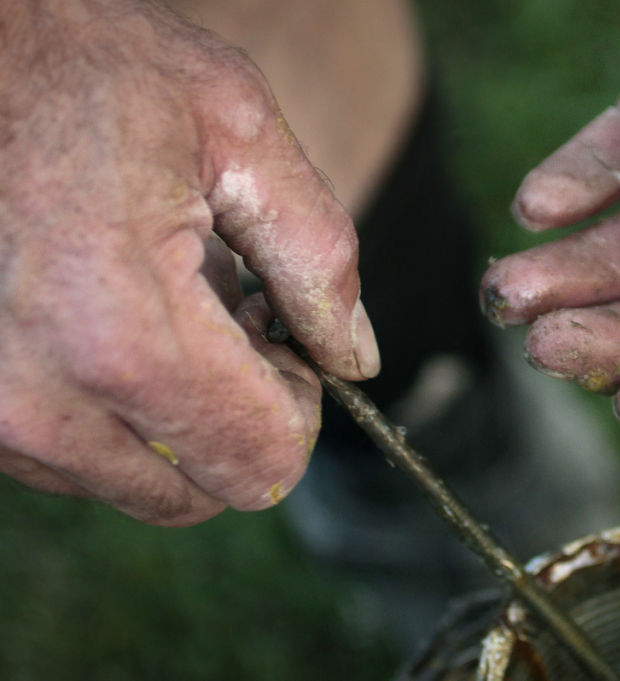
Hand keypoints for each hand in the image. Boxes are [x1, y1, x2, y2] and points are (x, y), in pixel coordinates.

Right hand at [0, 0, 378, 524]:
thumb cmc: (90, 64)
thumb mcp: (240, 132)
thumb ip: (319, 257)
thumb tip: (355, 360)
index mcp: (122, 330)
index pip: (262, 461)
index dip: (298, 407)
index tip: (281, 338)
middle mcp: (38, 396)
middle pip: (199, 492)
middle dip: (236, 418)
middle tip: (226, 316)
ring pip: (132, 482)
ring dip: (170, 413)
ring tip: (158, 299)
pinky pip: (68, 457)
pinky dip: (106, 406)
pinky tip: (103, 311)